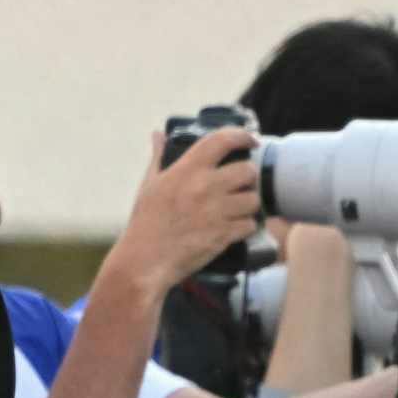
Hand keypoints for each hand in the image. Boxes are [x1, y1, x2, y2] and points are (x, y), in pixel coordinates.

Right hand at [112, 128, 262, 294]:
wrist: (144, 262)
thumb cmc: (144, 224)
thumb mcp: (149, 186)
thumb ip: (158, 158)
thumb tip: (158, 135)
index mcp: (186, 170)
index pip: (222, 140)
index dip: (242, 135)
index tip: (250, 140)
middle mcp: (205, 186)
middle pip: (247, 170)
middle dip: (248, 177)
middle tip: (241, 184)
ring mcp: (216, 211)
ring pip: (253, 199)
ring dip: (249, 204)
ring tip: (239, 209)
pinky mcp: (223, 235)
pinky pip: (250, 224)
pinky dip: (245, 227)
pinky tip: (235, 228)